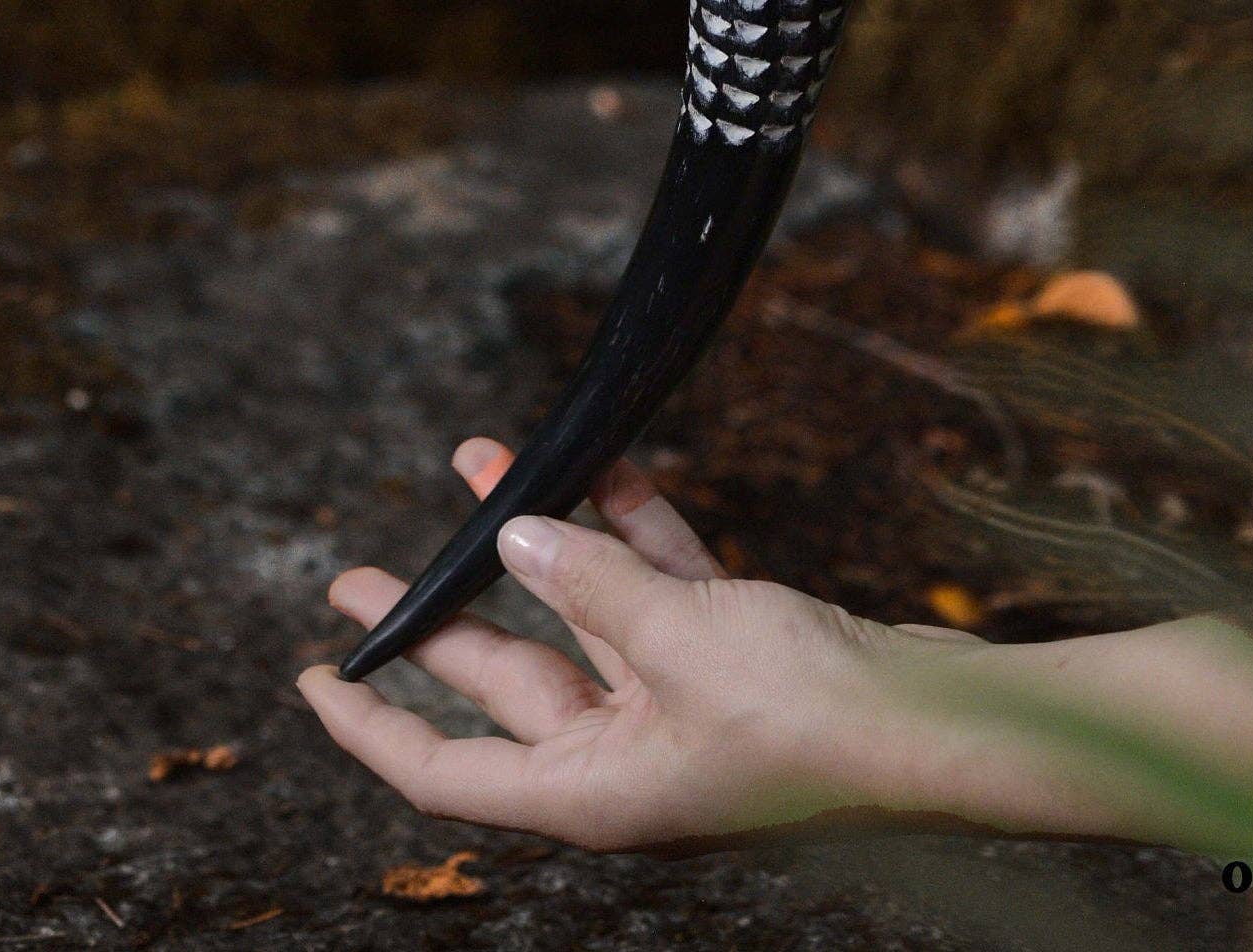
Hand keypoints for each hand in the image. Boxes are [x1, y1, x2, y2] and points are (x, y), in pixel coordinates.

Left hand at [297, 437, 983, 851]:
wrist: (942, 721)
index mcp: (593, 794)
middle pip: (502, 686)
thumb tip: (517, 532)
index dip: (368, 724)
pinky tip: (593, 462)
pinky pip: (654, 588)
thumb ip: (591, 584)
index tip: (310, 676)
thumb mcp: (683, 641)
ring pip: (576, 618)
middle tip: (358, 569)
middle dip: (434, 618)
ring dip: (531, 540)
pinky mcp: (732, 658)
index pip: (443, 771)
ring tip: (473, 458)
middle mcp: (624, 759)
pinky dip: (625, 530)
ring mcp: (679, 708)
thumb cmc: (811, 715)